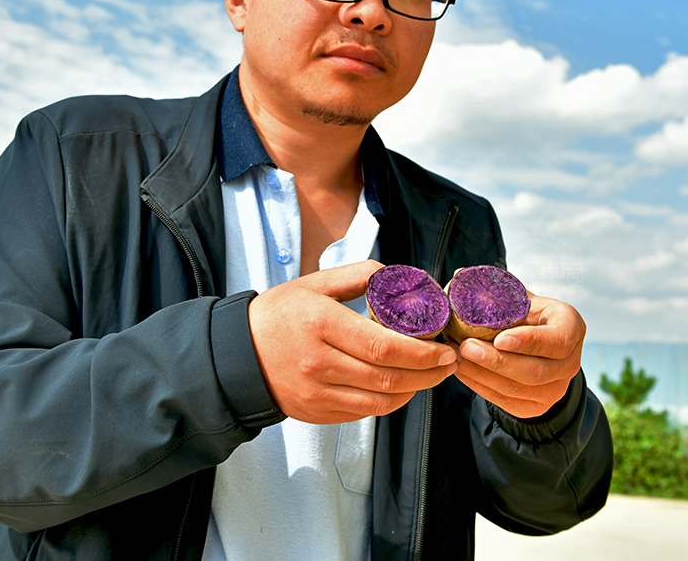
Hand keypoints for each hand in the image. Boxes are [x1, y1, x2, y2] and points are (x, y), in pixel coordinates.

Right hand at [249, 260, 458, 423]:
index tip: (444, 347)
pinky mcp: (317, 412)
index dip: (421, 352)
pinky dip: (390, 401)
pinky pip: (364, 412)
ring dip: (414, 390)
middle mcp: (318, 362)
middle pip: (388, 377)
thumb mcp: (314, 283)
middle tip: (449, 362)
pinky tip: (402, 387)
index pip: (383, 346)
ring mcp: (317, 392)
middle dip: (428, 373)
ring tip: (431, 375)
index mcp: (320, 323)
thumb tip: (399, 275)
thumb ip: (357, 275)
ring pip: (381, 401)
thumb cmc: (279, 314)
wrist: (237, 355)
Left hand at [452, 292, 584, 418]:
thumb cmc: (526, 315)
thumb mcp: (523, 299)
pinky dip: (480, 387)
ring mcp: (556, 389)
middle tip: (465, 347)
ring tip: (456, 358)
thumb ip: (499, 290)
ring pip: (518, 389)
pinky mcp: (537, 407)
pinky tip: (462, 371)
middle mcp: (571, 363)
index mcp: (572, 328)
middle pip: (536, 371)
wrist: (538, 348)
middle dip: (496, 361)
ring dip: (482, 375)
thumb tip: (459, 275)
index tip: (499, 338)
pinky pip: (506, 401)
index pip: (558, 341)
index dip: (529, 342)